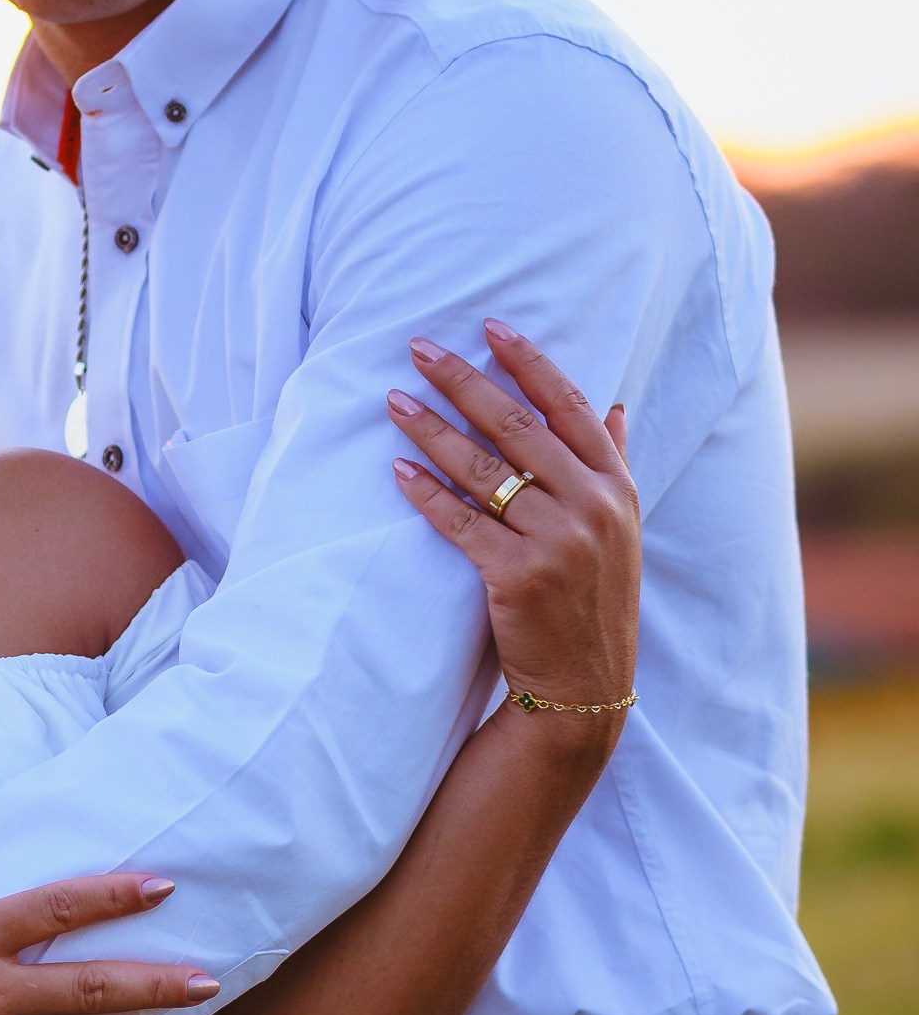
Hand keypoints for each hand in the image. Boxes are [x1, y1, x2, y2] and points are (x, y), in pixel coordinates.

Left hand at [386, 321, 640, 730]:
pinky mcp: (516, 576)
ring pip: (483, 469)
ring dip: (432, 429)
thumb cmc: (594, 600)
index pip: (570, 405)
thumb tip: (614, 406)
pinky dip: (426, 493)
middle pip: (518, 425)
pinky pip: (460, 522)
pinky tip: (397, 469)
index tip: (490, 326)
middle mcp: (591, 506)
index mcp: (615, 487)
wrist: (584, 687)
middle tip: (418, 349)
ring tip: (393, 401)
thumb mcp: (620, 529)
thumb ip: (614, 463)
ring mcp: (555, 541)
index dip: (529, 361)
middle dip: (463, 381)